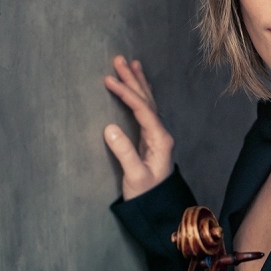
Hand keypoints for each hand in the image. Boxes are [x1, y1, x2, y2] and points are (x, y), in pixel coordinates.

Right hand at [103, 55, 174, 198]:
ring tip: (130, 64)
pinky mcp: (150, 139)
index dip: (126, 93)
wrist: (158, 209)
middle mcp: (161, 133)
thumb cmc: (146, 196)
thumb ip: (124, 153)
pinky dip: (139, 96)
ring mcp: (156, 135)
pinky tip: (136, 88)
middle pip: (147, 100)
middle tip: (119, 60)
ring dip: (138, 83)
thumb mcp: (134, 177)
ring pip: (147, 103)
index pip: (142, 109)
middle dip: (133, 80)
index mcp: (160, 139)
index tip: (108, 80)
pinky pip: (145, 110)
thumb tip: (109, 128)